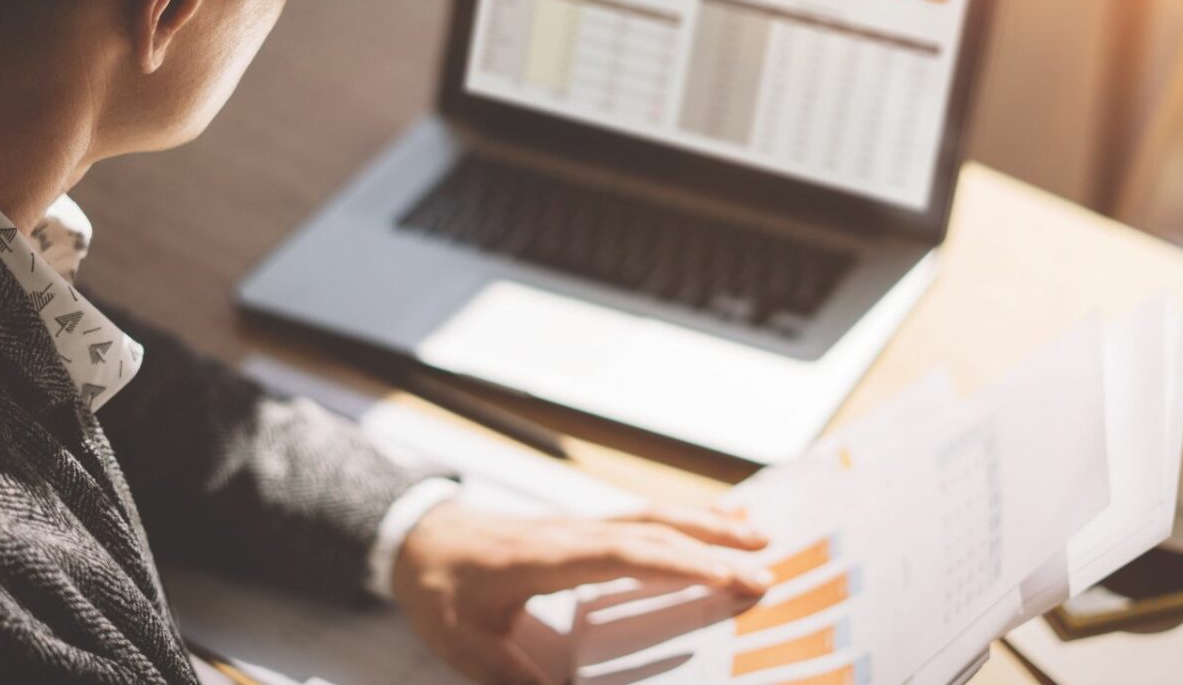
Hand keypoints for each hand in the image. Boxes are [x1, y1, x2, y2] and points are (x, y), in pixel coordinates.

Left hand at [391, 502, 771, 684]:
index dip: (678, 563)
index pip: (624, 554)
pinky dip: (683, 517)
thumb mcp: (466, 645)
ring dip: (706, 522)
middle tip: (766, 567)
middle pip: (651, 529)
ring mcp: (578, 524)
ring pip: (651, 515)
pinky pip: (640, 517)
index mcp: (547, 558)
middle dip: (711, 546)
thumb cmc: (439, 589)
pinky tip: (713, 522)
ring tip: (758, 533)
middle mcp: (571, 532)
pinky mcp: (581, 527)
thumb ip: (515, 676)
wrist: (415, 538)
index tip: (727, 576)